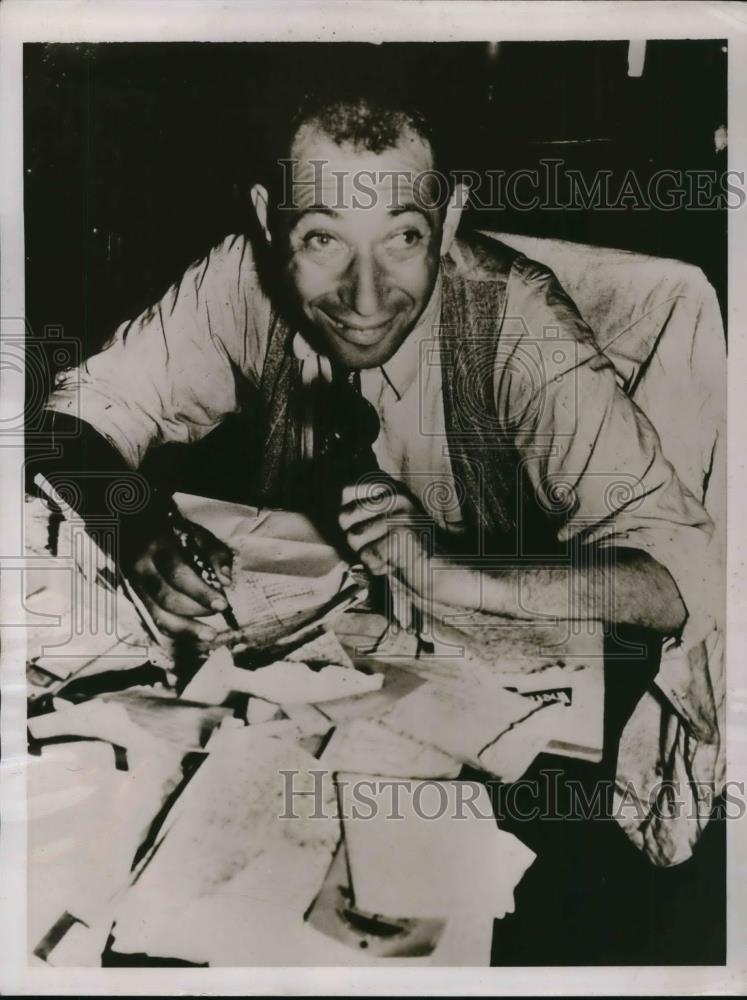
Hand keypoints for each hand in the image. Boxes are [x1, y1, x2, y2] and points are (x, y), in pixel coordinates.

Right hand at [127, 520, 233, 640]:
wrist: (141, 530)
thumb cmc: (177, 534)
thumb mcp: (199, 535)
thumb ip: (216, 555)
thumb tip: (226, 581)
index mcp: (159, 547)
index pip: (179, 574)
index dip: (201, 592)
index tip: (223, 604)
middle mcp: (143, 568)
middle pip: (167, 598)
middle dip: (197, 609)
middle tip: (220, 609)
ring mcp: (137, 585)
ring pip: (158, 615)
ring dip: (186, 629)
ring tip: (210, 634)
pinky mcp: (138, 598)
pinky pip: (156, 620)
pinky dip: (177, 630)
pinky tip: (195, 633)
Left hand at [338, 481, 436, 605]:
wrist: (442, 570)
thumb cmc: (410, 548)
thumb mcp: (391, 519)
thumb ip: (366, 511)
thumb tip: (336, 513)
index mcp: (391, 490)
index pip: (345, 493)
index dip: (345, 516)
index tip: (360, 529)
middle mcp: (395, 498)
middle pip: (344, 518)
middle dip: (354, 540)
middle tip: (377, 547)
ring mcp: (399, 516)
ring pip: (353, 539)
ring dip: (367, 555)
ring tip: (389, 555)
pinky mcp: (401, 536)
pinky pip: (368, 556)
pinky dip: (377, 567)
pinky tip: (395, 564)